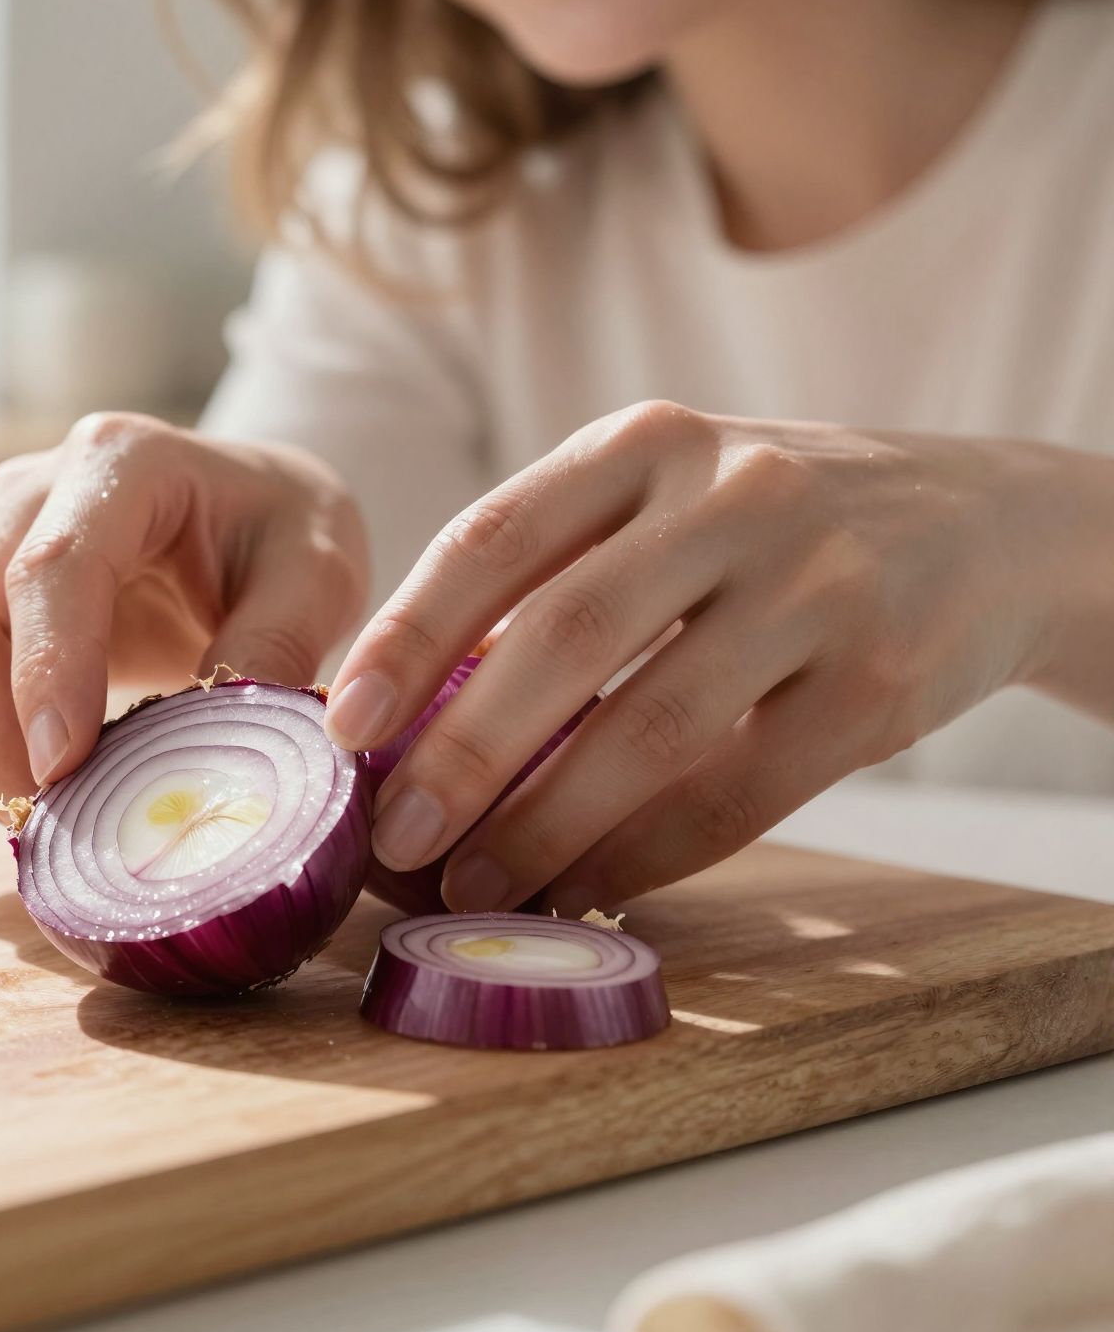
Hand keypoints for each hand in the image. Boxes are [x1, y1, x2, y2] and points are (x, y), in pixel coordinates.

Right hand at [0, 412, 368, 812]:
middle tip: (48, 823)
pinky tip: (32, 796)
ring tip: (45, 823)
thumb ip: (273, 649)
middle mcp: (31, 490)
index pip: (52, 568)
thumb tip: (204, 758)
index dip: (47, 673)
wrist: (252, 513)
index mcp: (121, 459)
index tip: (62, 771)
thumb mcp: (319, 576)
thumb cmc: (283, 535)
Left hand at [324, 401, 1050, 915]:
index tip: (340, 726)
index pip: (496, 535)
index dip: (407, 635)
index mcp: (646, 443)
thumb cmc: (770, 527)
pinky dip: (648, 854)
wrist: (991, 522)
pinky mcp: (880, 683)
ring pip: (651, 727)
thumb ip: (555, 574)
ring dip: (546, 824)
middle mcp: (732, 496)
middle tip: (393, 837)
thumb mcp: (666, 499)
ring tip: (473, 885)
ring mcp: (817, 586)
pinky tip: (587, 889)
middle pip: (564, 636)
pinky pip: (739, 792)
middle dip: (462, 752)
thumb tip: (403, 716)